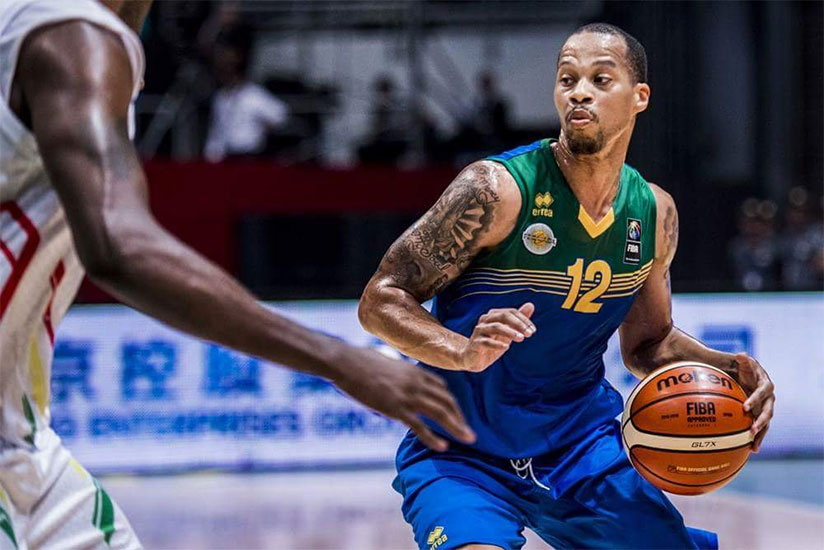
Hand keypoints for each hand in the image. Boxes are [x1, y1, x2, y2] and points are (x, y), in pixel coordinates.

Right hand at [334, 347, 475, 451]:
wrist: (346, 363)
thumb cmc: (360, 362)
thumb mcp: (387, 365)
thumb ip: (397, 377)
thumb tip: (394, 385)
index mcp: (414, 371)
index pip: (441, 388)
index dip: (451, 403)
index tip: (456, 414)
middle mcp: (416, 382)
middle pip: (446, 401)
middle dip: (460, 417)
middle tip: (470, 432)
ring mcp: (407, 395)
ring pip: (440, 413)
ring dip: (456, 427)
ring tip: (468, 439)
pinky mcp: (395, 408)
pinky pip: (419, 426)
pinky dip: (432, 438)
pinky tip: (442, 446)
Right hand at [458, 303, 535, 372]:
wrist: (471, 359)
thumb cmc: (491, 345)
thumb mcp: (507, 333)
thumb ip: (518, 321)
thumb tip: (531, 305)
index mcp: (493, 316)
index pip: (510, 312)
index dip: (523, 320)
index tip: (533, 330)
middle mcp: (485, 320)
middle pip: (503, 316)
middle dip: (518, 324)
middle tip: (530, 334)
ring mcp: (479, 331)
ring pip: (495, 327)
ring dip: (510, 332)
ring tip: (521, 338)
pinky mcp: (475, 343)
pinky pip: (486, 341)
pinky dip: (497, 344)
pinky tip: (506, 347)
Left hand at [732, 353, 774, 452]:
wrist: (741, 374)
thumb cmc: (740, 368)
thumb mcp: (742, 362)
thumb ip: (742, 360)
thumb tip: (741, 355)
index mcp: (765, 384)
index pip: (762, 392)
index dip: (755, 399)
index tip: (745, 407)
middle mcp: (768, 397)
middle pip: (768, 411)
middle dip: (761, 421)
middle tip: (752, 429)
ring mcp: (765, 407)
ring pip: (766, 423)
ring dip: (760, 434)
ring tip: (753, 446)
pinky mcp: (760, 415)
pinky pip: (761, 428)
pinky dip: (757, 438)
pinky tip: (750, 449)